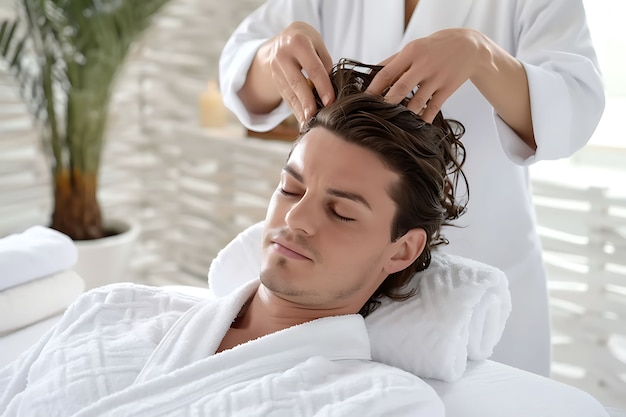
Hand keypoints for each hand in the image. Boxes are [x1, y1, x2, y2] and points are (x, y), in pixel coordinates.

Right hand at [264, 22, 334, 124]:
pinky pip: (286, 97)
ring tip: (309, 124)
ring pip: (289, 92)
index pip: (313, 68)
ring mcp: (276, 68)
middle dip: (307, 102)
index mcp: (298, 42)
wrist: (284, 38)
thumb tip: (331, 89)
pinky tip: (302, 120)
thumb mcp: (319, 45)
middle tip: (316, 117)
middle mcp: (283, 55)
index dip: (322, 86)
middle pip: (296, 82)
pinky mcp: (274, 79)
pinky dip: (295, 109)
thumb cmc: (308, 42)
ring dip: (300, 110)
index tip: (330, 101)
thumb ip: (325, 64)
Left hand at [366, 29, 485, 122]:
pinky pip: (433, 109)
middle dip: (386, 104)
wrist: (470, 46)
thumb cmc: (435, 47)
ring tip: (393, 123)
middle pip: (400, 89)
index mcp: (411, 52)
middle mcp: (424, 64)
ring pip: (416, 102)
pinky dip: (423, 119)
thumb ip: (392, 61)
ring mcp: (437, 78)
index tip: (363, 101)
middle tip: (374, 116)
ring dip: (404, 115)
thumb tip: (369, 74)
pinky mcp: (448, 89)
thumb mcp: (414, 47)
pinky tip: (414, 126)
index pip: (387, 73)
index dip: (373, 89)